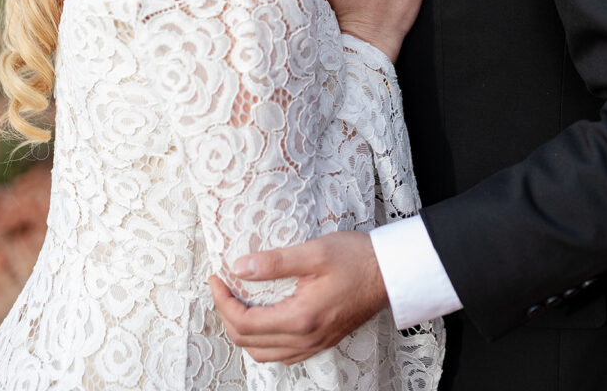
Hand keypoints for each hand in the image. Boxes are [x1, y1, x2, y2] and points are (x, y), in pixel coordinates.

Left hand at [208, 232, 386, 363]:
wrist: (390, 273)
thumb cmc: (357, 259)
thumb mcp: (315, 252)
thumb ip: (275, 262)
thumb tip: (239, 268)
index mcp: (301, 318)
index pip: (245, 322)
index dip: (223, 301)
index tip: (216, 279)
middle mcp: (305, 339)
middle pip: (248, 342)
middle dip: (227, 316)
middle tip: (221, 287)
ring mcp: (314, 344)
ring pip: (263, 353)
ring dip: (243, 331)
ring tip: (236, 302)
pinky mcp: (320, 341)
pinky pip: (281, 352)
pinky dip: (262, 339)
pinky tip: (263, 316)